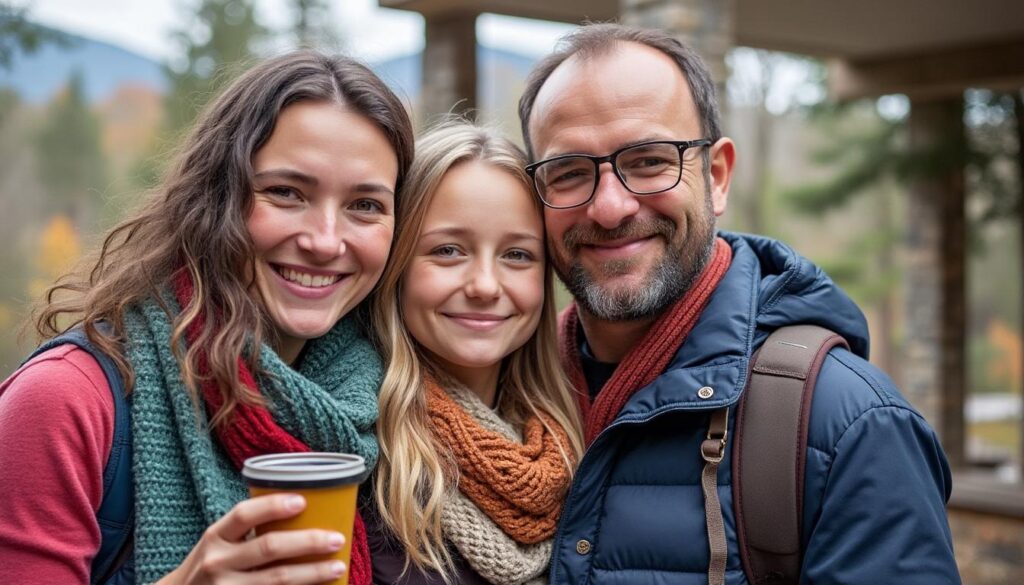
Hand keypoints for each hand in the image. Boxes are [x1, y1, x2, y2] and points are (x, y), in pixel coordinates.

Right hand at [156, 493, 346, 584]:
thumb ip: (248, 529)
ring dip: (313, 573)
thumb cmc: (212, 564)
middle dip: (308, 542)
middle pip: (269, 548)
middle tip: (336, 538)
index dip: (273, 506)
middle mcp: (217, 563)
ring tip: (338, 566)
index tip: (303, 501)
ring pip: (277, 579)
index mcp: (215, 537)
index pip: (244, 515)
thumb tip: (305, 510)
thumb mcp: (220, 542)